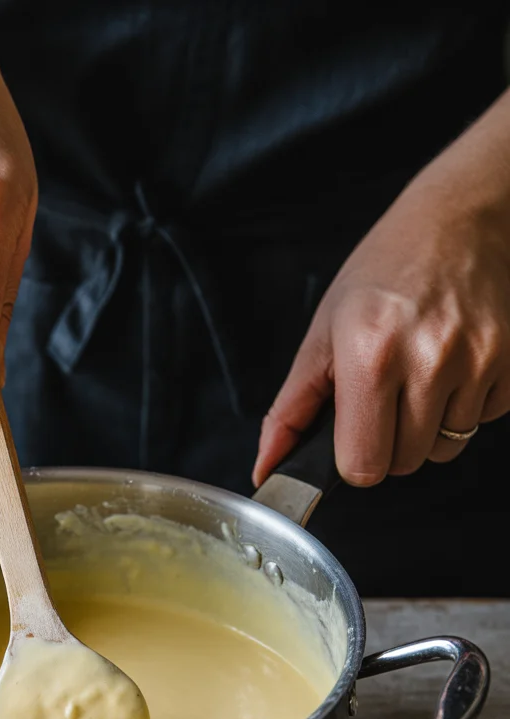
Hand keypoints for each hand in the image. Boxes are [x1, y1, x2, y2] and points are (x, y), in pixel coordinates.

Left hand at [252, 93, 509, 487]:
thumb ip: (291, 409)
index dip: (353, 458)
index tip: (352, 433)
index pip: (362, 466)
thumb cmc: (386, 270)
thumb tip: (267, 468)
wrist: (461, 218)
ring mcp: (477, 361)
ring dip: (429, 427)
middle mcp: (427, 360)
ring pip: (447, 448)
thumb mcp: (323, 332)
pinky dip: (465, 406)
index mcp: (370, 355)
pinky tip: (453, 365)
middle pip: (405, 464)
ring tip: (420, 374)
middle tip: (385, 395)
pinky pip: (483, 421)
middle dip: (390, 442)